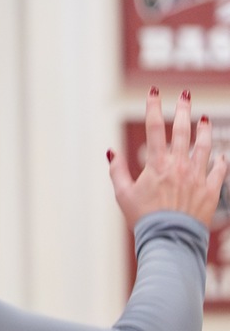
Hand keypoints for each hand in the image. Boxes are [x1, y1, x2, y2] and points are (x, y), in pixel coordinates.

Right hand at [111, 88, 228, 229]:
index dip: (154, 107)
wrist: (169, 239)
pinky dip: (221, 161)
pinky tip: (222, 154)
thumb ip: (117, 171)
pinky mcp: (211, 190)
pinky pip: (220, 171)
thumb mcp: (123, 195)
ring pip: (205, 147)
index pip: (154, 128)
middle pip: (182, 131)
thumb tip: (111, 152)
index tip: (154, 92)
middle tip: (186, 94)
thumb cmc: (143, 218)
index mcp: (157, 164)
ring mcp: (197, 176)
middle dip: (183, 109)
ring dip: (204, 131)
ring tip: (204, 119)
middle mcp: (179, 165)